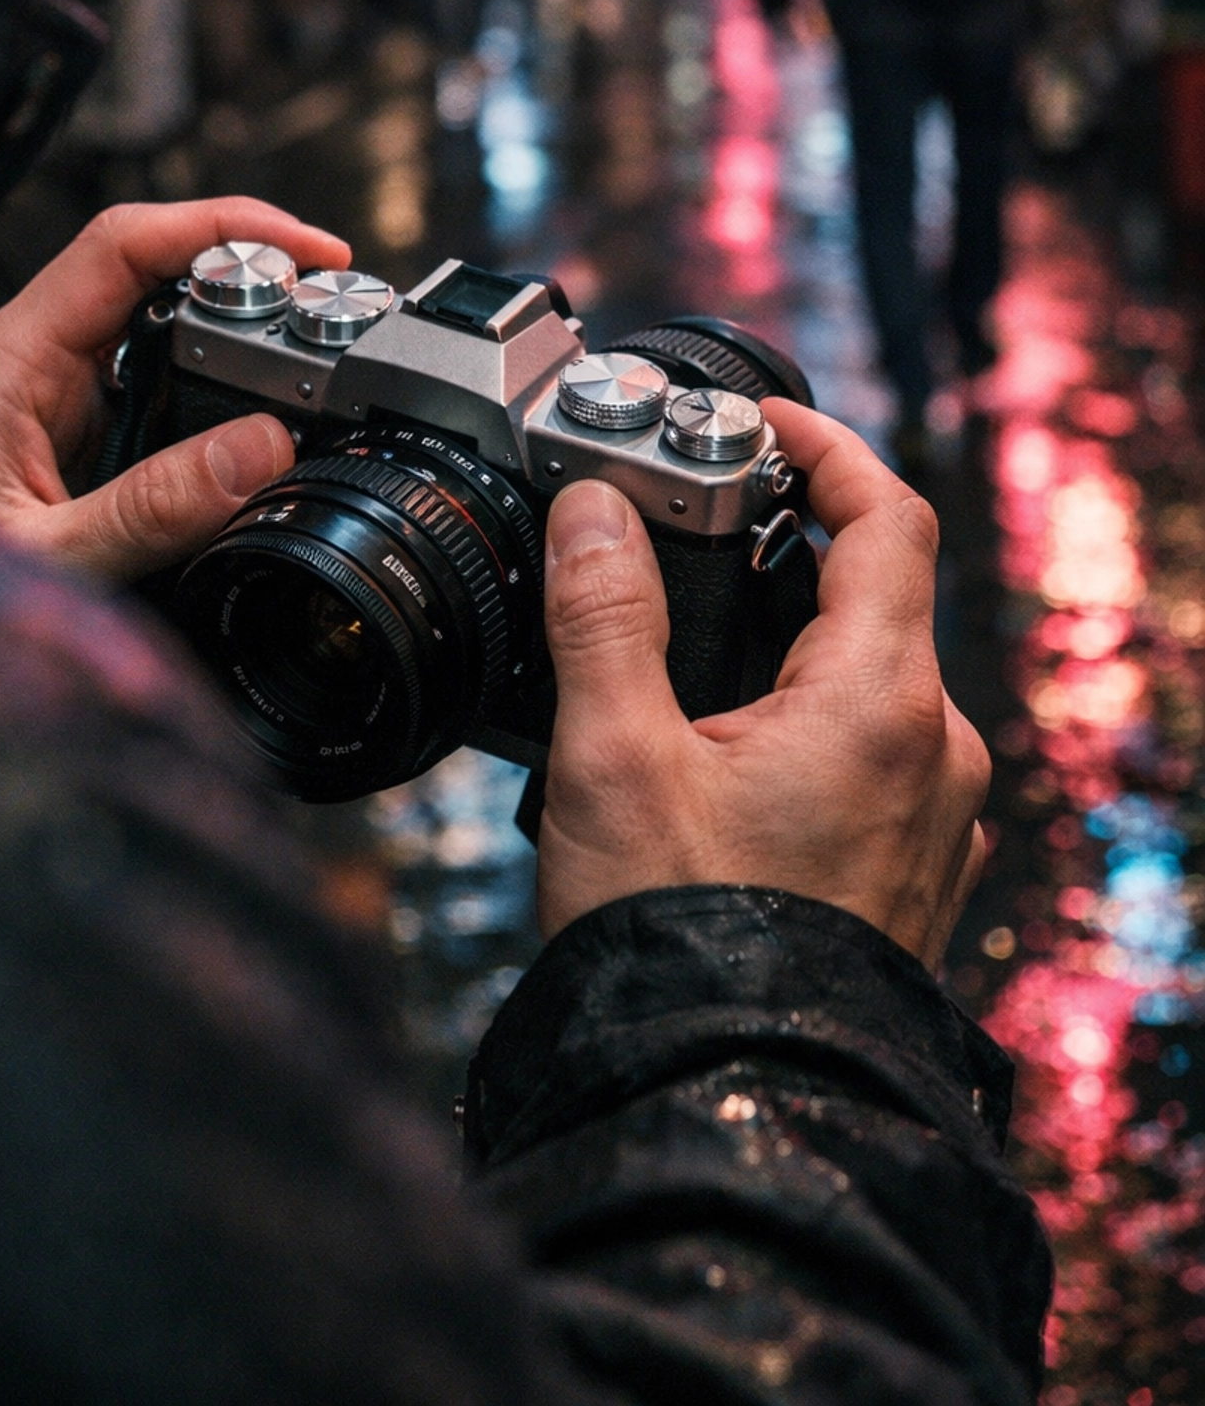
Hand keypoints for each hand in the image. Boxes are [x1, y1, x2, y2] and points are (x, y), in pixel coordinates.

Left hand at [0, 199, 350, 582]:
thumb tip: (264, 448)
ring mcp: (48, 399)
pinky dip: (217, 390)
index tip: (308, 254)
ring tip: (315, 359)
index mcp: (1, 365)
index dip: (220, 229)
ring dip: (236, 338)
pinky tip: (262, 413)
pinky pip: (156, 386)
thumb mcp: (47, 564)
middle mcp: (24, 365)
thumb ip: (149, 510)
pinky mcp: (72, 438)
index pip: (118, 246)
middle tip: (333, 315)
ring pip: (159, 329)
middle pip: (150, 275)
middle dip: (247, 280)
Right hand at [536, 401, 987, 968]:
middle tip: (688, 525)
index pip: (887, 515)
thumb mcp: (614, 759)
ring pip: (871, 680)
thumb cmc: (681, 944)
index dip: (822, 445)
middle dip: (785, 544)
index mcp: (881, 701)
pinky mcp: (911, 872)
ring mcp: (936, 819)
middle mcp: (937, 751)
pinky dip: (806, 717)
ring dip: (790, 639)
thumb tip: (594, 506)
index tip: (754, 423)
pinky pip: (873, 755)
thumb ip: (604, 613)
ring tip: (681, 651)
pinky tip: (718, 752)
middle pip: (878, 594)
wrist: (730, 1108)